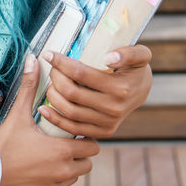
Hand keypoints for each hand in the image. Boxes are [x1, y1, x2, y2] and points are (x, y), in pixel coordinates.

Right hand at [0, 55, 98, 185]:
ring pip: (72, 179)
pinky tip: (37, 176)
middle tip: (61, 147)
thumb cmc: (3, 144)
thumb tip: (33, 59)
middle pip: (86, 164)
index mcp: (63, 151)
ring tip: (46, 161)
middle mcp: (64, 173)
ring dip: (65, 171)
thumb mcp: (18, 115)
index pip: (93, 146)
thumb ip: (30, 88)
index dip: (84, 140)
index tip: (72, 135)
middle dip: (78, 156)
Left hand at [39, 46, 153, 138]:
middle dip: (56, 78)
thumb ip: (128, 53)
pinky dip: (55, 119)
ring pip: (70, 111)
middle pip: (72, 93)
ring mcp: (108, 123)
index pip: (82, 74)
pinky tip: (43, 108)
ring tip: (50, 84)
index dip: (62, 63)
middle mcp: (113, 108)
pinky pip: (73, 129)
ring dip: (53, 97)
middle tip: (51, 69)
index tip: (49, 54)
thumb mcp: (140, 54)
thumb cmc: (135, 68)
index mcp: (120, 88)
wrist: (142, 90)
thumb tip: (108, 58)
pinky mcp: (103, 132)